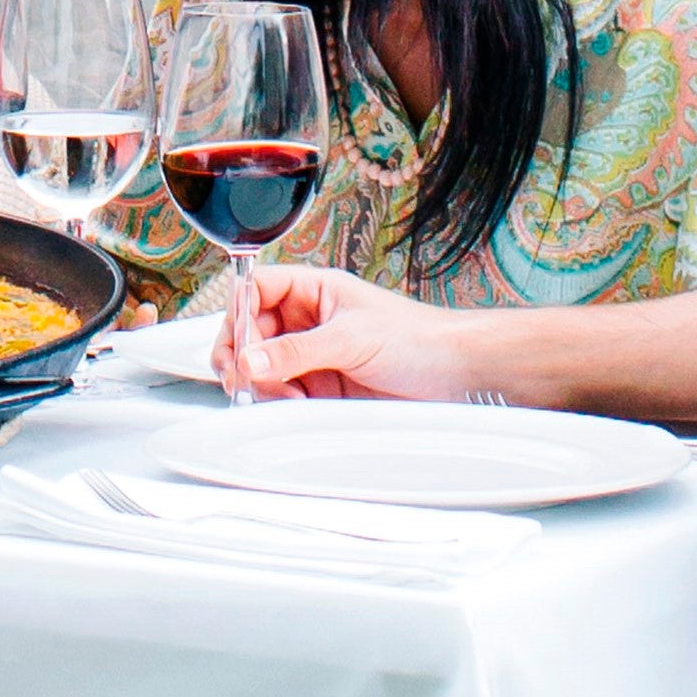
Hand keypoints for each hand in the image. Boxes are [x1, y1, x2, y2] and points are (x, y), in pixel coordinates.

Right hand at [212, 264, 486, 400]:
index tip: (240, 344)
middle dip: (243, 356)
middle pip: (249, 332)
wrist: (457, 374)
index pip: (255, 290)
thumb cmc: (418, 338)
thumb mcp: (351, 338)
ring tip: (285, 395)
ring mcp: (312, 356)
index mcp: (314, 291)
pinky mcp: (320, 389)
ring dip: (262, 384)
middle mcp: (308, 321)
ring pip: (262, 367)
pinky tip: (296, 406)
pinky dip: (279, 403)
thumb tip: (248, 359)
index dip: (239, 314)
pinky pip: (283, 394)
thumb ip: (296, 351)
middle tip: (247, 379)